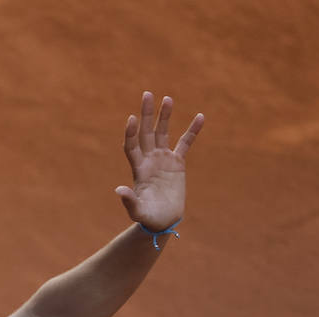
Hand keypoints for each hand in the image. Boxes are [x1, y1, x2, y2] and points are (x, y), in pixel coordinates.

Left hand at [114, 92, 204, 232]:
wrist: (163, 220)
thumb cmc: (148, 217)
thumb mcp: (137, 211)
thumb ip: (129, 201)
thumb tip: (118, 190)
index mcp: (138, 169)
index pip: (132, 146)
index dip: (131, 133)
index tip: (132, 118)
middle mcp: (149, 160)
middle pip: (146, 133)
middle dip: (146, 114)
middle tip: (147, 94)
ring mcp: (163, 159)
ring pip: (163, 133)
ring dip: (164, 116)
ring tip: (167, 99)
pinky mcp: (177, 163)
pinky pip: (185, 143)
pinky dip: (192, 131)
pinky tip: (200, 116)